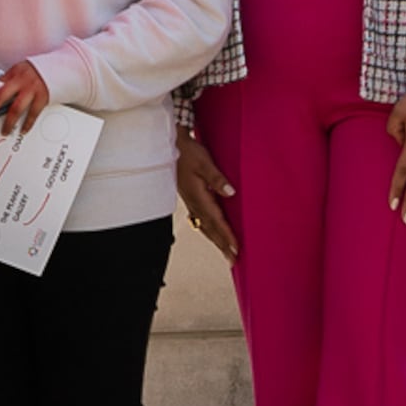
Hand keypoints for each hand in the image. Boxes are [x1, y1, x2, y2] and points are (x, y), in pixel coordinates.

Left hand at [0, 60, 53, 137]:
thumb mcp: (23, 70)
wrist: (63, 67)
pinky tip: (23, 129)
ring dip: (9, 122)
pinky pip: (32, 113)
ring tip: (5, 130)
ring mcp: (32, 88)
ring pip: (16, 108)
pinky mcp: (43, 97)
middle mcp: (22, 80)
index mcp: (15, 72)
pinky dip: (27, 123)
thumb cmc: (40, 72)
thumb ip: (12, 80)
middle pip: (1, 96)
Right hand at [175, 129, 239, 262]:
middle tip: (233, 260)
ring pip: (204, 226)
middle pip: (210, 229)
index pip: (216, 220)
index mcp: (198, 196)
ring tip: (225, 252)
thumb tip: (231, 193)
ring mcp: (190, 202)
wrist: (169, 145)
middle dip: (222, 245)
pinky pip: (200, 219)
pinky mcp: (190, 198)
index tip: (236, 249)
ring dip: (216, 240)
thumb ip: (217, 178)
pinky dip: (208, 230)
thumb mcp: (204, 162)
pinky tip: (211, 233)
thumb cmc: (187, 152)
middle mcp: (194, 202)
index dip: (227, 235)